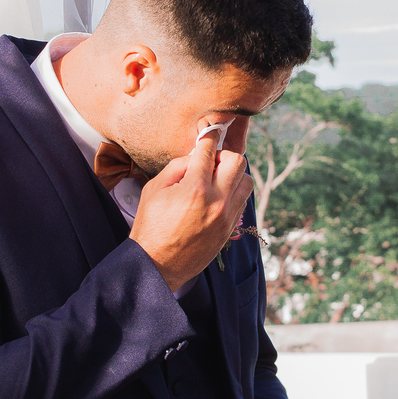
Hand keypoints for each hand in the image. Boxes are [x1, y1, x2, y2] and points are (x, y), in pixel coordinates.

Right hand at [129, 131, 251, 291]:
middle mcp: (217, 201)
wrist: (157, 265)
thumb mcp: (153, 190)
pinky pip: (243, 200)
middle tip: (210, 160)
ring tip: (216, 178)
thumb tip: (194, 157)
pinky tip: (218, 195)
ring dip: (233, 174)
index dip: (208, 138)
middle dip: (223, 155)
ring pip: (247, 180)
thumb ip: (176, 167)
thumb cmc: (150, 227)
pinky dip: (234, 191)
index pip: (209, 152)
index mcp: (195, 189)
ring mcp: (227, 217)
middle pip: (238, 161)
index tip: (209, 133)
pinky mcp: (230, 228)